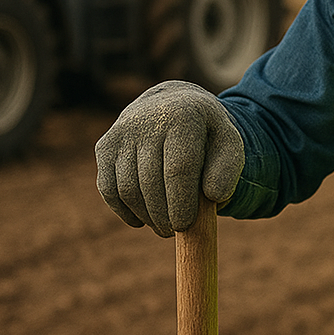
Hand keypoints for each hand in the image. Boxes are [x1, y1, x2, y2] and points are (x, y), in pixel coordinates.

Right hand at [95, 80, 243, 236]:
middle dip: (163, 215)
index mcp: (183, 116)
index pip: (178, 168)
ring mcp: (122, 131)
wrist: (173, 104)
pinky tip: (141, 220)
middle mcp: (148, 119)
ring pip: (127, 188)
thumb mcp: (228, 143)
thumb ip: (228, 169)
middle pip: (150, 182)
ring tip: (163, 225)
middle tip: (175, 230)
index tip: (185, 225)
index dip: (181, 202)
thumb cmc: (205, 133)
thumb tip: (215, 196)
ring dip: (145, 215)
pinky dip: (123, 211)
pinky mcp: (105, 145)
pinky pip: (109, 188)